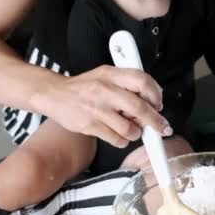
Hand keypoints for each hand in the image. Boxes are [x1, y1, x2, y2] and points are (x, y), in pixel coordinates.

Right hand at [29, 65, 170, 147]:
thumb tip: (153, 100)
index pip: (142, 81)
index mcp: (111, 74)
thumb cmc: (83, 86)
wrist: (53, 94)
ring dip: (137, 132)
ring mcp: (97, 109)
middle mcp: (105, 90)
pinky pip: (116, 139)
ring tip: (134, 130)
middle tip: (162, 127)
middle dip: (156, 121)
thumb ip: (127, 83)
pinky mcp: (89, 125)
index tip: (160, 104)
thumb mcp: (106, 75)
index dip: (156, 94)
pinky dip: (123, 140)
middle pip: (140, 108)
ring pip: (129, 128)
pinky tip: (120, 135)